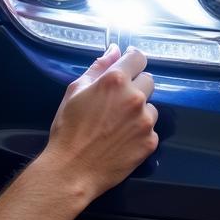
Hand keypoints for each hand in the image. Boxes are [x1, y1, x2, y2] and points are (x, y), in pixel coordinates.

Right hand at [41, 45, 157, 202]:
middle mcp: (135, 97)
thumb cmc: (68, 129)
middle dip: (135, 86)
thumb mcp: (75, 90)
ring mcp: (146, 121)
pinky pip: (151, 129)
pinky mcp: (151, 141)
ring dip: (139, 110)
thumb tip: (115, 49)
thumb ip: (98, 67)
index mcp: (115, 80)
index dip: (132, 60)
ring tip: (117, 124)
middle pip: (148, 80)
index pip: (138, 57)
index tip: (128, 66)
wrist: (73, 170)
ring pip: (150, 106)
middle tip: (116, 101)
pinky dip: (140, 132)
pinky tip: (122, 140)